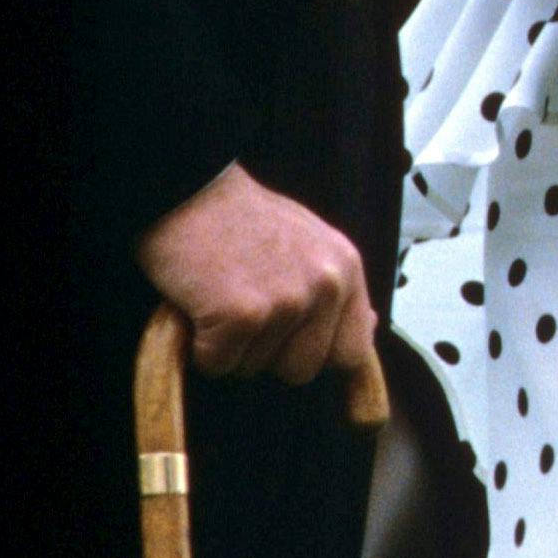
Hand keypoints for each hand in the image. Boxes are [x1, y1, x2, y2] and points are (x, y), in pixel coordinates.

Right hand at [140, 163, 380, 391]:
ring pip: (254, 368)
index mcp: (346, 270)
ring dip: (230, 346)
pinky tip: (197, 306)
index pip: (353, 352)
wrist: (187, 187)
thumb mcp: (308, 242)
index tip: (292, 349)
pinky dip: (199, 346)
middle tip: (242, 310)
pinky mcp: (242, 315)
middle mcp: (326, 286)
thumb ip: (335, 287)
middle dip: (267, 354)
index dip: (318, 359)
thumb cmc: (240, 219)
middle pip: (302, 370)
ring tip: (219, 297)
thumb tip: (370, 324)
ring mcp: (287, 301)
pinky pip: (218, 364)